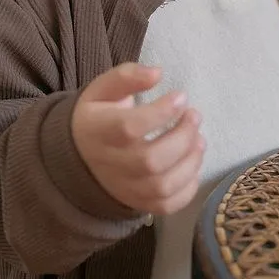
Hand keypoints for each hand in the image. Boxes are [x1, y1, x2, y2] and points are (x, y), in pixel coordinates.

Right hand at [71, 62, 204, 215]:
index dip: (161, 112)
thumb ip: (128, 76)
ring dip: (190, 161)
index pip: (129, 127)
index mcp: (98, 130)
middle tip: (194, 116)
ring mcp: (123, 188)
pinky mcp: (137, 202)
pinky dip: (188, 187)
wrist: (80, 155)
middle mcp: (108, 164)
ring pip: (162, 186)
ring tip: (199, 139)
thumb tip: (157, 73)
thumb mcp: (104, 88)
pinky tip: (191, 163)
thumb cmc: (98, 115)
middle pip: (150, 161)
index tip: (181, 96)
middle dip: (182, 137)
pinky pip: (167, 205)